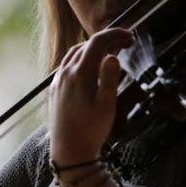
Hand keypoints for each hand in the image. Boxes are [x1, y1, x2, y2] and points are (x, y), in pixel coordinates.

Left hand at [50, 27, 131, 165]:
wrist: (69, 152)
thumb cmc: (91, 130)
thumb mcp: (107, 106)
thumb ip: (110, 78)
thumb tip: (112, 55)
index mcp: (80, 74)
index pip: (97, 42)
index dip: (114, 34)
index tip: (131, 37)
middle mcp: (65, 73)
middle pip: (86, 45)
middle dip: (107, 40)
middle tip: (127, 44)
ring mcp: (58, 81)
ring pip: (75, 53)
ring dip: (94, 48)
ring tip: (111, 51)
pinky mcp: (55, 89)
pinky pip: (68, 65)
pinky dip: (82, 58)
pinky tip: (92, 67)